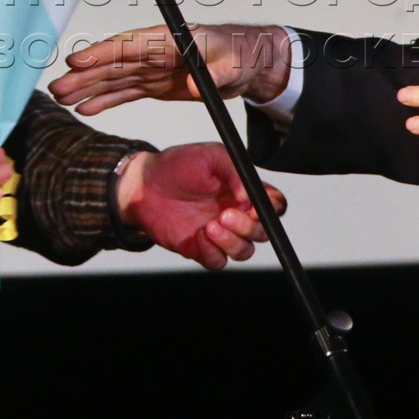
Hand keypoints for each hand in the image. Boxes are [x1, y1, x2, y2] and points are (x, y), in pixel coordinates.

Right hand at [49, 24, 292, 115]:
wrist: (248, 64)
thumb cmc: (241, 56)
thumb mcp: (234, 65)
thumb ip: (214, 74)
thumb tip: (192, 84)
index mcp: (169, 40)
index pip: (130, 45)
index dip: (103, 53)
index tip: (77, 60)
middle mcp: (154, 52)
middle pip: (113, 63)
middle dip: (85, 75)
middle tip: (57, 87)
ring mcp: (152, 68)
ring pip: (114, 78)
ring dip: (87, 88)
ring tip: (60, 97)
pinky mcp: (155, 84)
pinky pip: (125, 92)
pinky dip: (104, 100)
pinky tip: (84, 108)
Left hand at [115, 143, 281, 269]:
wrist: (144, 184)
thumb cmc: (178, 165)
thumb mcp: (211, 156)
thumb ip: (234, 172)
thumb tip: (249, 194)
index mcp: (245, 191)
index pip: (274, 205)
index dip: (272, 208)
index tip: (256, 205)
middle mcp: (237, 215)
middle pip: (262, 233)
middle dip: (248, 227)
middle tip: (226, 215)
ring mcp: (220, 234)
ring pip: (243, 251)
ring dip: (231, 242)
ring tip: (209, 226)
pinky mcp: (202, 249)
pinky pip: (218, 262)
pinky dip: (212, 252)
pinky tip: (198, 236)